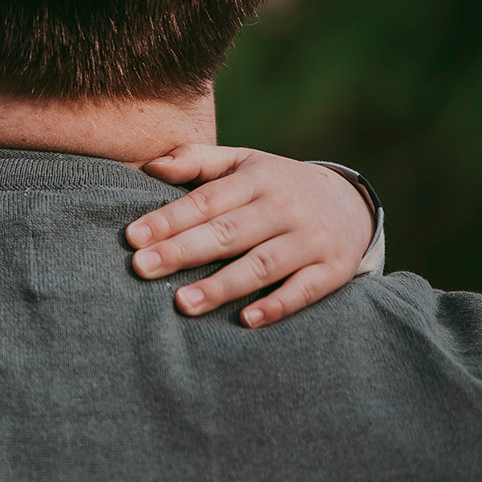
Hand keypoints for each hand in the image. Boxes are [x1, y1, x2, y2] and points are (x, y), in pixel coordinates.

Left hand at [125, 143, 374, 327]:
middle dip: (182, 251)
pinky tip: (246, 320)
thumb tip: (150, 166)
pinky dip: (277, 305)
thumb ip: (197, 160)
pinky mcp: (333, 270)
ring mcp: (310, 240)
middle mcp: (284, 208)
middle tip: (141, 268)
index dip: (168, 219)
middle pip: (227, 233)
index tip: (132, 237)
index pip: (206, 201)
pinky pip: (304, 290)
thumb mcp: (242, 162)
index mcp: (256, 180)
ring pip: (262, 265)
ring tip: (183, 302)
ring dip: (222, 285)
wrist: (350, 202)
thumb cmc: (276, 184)